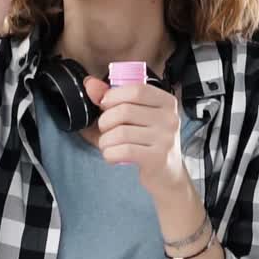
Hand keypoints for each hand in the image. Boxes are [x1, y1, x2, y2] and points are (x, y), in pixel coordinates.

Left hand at [83, 76, 188, 196]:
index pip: (136, 90)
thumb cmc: (148, 142)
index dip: (113, 96)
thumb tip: (89, 84)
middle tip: (105, 130)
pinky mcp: (158, 158)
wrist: (168, 175)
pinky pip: (124, 151)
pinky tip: (112, 156)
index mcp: (166, 101)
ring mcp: (166, 138)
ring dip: (105, 141)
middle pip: (125, 111)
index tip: (105, 105)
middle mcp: (169, 118)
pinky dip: (110, 154)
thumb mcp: (134, 117)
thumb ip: (111, 98)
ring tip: (108, 145)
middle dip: (105, 121)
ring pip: (121, 132)